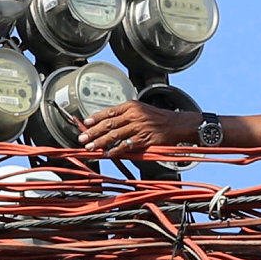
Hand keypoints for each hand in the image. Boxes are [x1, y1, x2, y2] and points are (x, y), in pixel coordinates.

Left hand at [81, 100, 199, 157]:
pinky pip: (126, 145)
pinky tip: (107, 154)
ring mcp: (139, 127)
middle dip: (93, 132)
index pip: (109, 111)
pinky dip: (116, 150)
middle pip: (109, 124)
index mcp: (131, 106)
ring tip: (90, 147)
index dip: (95, 118)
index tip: (85, 123)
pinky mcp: (144, 139)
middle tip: (82, 138)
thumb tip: (107, 122)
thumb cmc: (158, 118)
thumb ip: (125, 114)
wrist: (178, 124)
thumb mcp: (141, 110)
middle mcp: (134, 115)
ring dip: (100, 142)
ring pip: (115, 135)